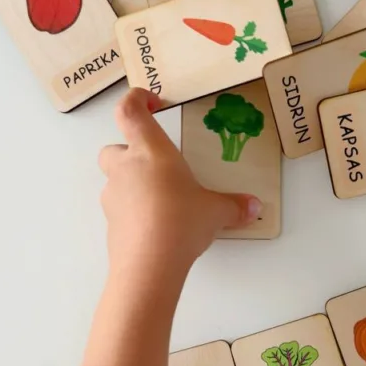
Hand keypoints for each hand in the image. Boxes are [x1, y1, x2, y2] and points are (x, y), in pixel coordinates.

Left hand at [99, 89, 261, 277]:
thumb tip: (254, 207)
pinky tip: (156, 228)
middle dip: (129, 151)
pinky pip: (120, 210)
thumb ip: (234, 206)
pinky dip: (134, 212)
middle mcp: (126, 168)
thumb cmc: (181, 221)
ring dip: (132, 184)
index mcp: (149, 150)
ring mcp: (113, 197)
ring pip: (115, 181)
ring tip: (163, 201)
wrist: (149, 265)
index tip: (153, 103)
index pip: (129, 110)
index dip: (136, 99)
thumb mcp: (215, 211)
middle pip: (113, 147)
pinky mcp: (111, 225)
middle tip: (156, 164)